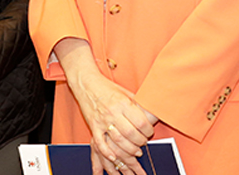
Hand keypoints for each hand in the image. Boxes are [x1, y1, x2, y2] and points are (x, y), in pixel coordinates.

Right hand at [52, 39, 154, 168]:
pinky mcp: (93, 125)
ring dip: (129, 149)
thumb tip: (152, 112)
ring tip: (135, 150)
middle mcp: (113, 112)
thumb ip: (137, 103)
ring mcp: (102, 120)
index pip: (141, 122)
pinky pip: (100, 142)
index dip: (148, 130)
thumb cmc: (107, 87)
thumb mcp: (125, 92)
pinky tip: (114, 156)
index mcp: (123, 102)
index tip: (149, 132)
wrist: (85, 82)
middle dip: (140, 141)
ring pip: (118, 140)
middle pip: (131, 133)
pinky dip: (107, 152)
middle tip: (143, 142)